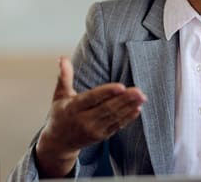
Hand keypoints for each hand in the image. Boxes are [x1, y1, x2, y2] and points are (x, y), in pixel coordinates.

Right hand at [35, 56, 146, 176]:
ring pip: (114, 117)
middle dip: (124, 99)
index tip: (121, 86)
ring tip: (142, 97)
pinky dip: (128, 118)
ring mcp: (93, 130)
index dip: (107, 92)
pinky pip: (116, 126)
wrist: (58, 142)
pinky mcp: (101, 136)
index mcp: (73, 108)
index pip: (92, 99)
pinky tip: (137, 109)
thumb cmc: (60, 114)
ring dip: (129, 107)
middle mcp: (83, 120)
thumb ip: (64, 76)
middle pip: (107, 108)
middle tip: (138, 90)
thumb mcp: (59, 95)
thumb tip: (62, 57)